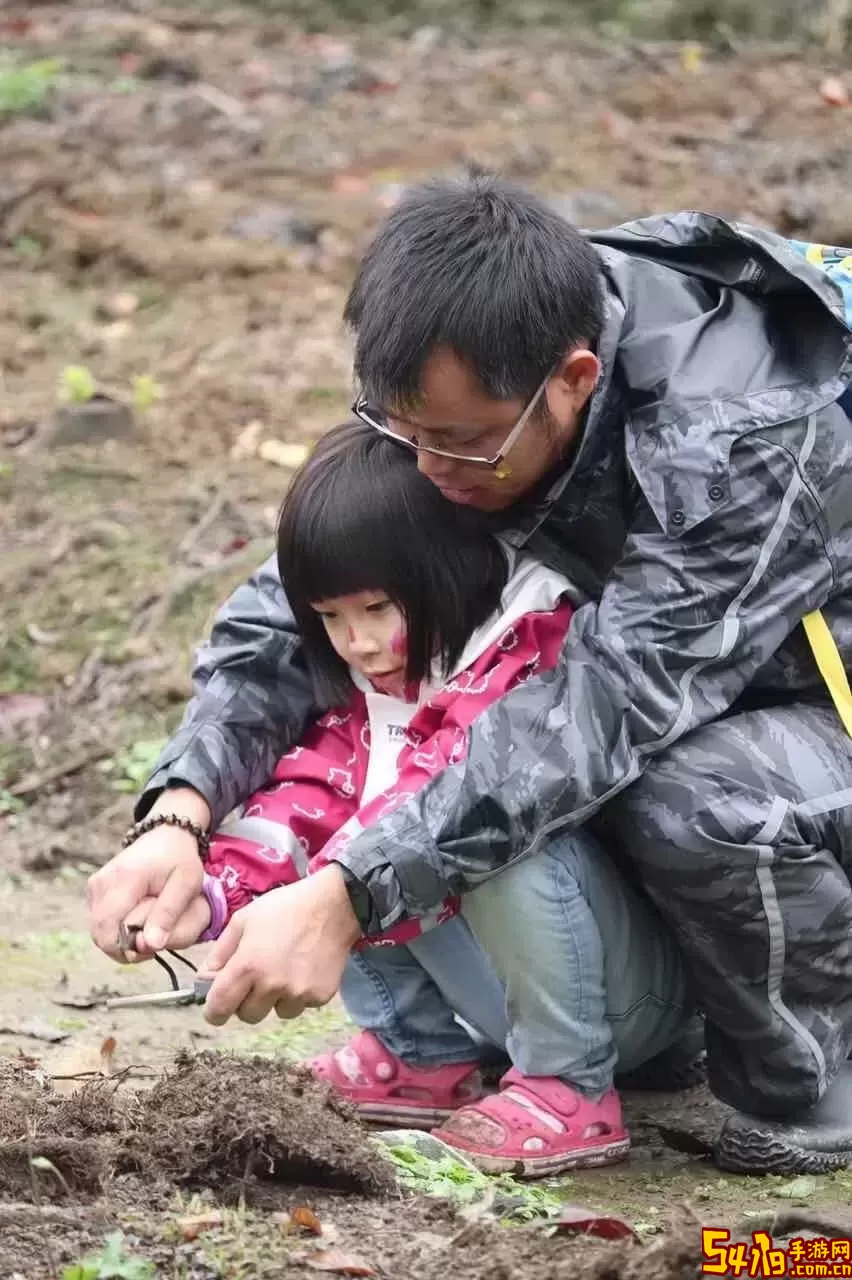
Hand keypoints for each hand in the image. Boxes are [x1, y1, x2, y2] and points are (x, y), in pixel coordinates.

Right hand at [87, 787, 209, 959]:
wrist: (166, 835)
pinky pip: (100, 920)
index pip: (108, 927)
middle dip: (123, 948)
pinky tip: (138, 922)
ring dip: (120, 940)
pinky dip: (116, 929)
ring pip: (98, 930)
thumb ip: (168, 914)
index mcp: (124, 879)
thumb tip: (151, 945)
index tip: (151, 950)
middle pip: (99, 933)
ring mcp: (95, 885)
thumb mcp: (186, 884)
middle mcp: (102, 882)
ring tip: (147, 931)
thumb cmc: (179, 859)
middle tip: (151, 944)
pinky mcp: (94, 889)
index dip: (125, 948)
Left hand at [201, 865, 361, 1025]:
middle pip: (247, 1016)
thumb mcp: (243, 920)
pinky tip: (304, 968)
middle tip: (256, 977)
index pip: (218, 1009)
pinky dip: (298, 993)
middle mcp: (271, 985)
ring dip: (275, 999)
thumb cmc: (284, 908)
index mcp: (247, 966)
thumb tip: (205, 980)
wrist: (335, 905)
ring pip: (275, 1012)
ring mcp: (298, 993)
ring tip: (285, 969)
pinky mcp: (320, 996)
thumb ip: (219, 953)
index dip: (214, 1010)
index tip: (218, 1003)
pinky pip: (300, 1005)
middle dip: (246, 1001)